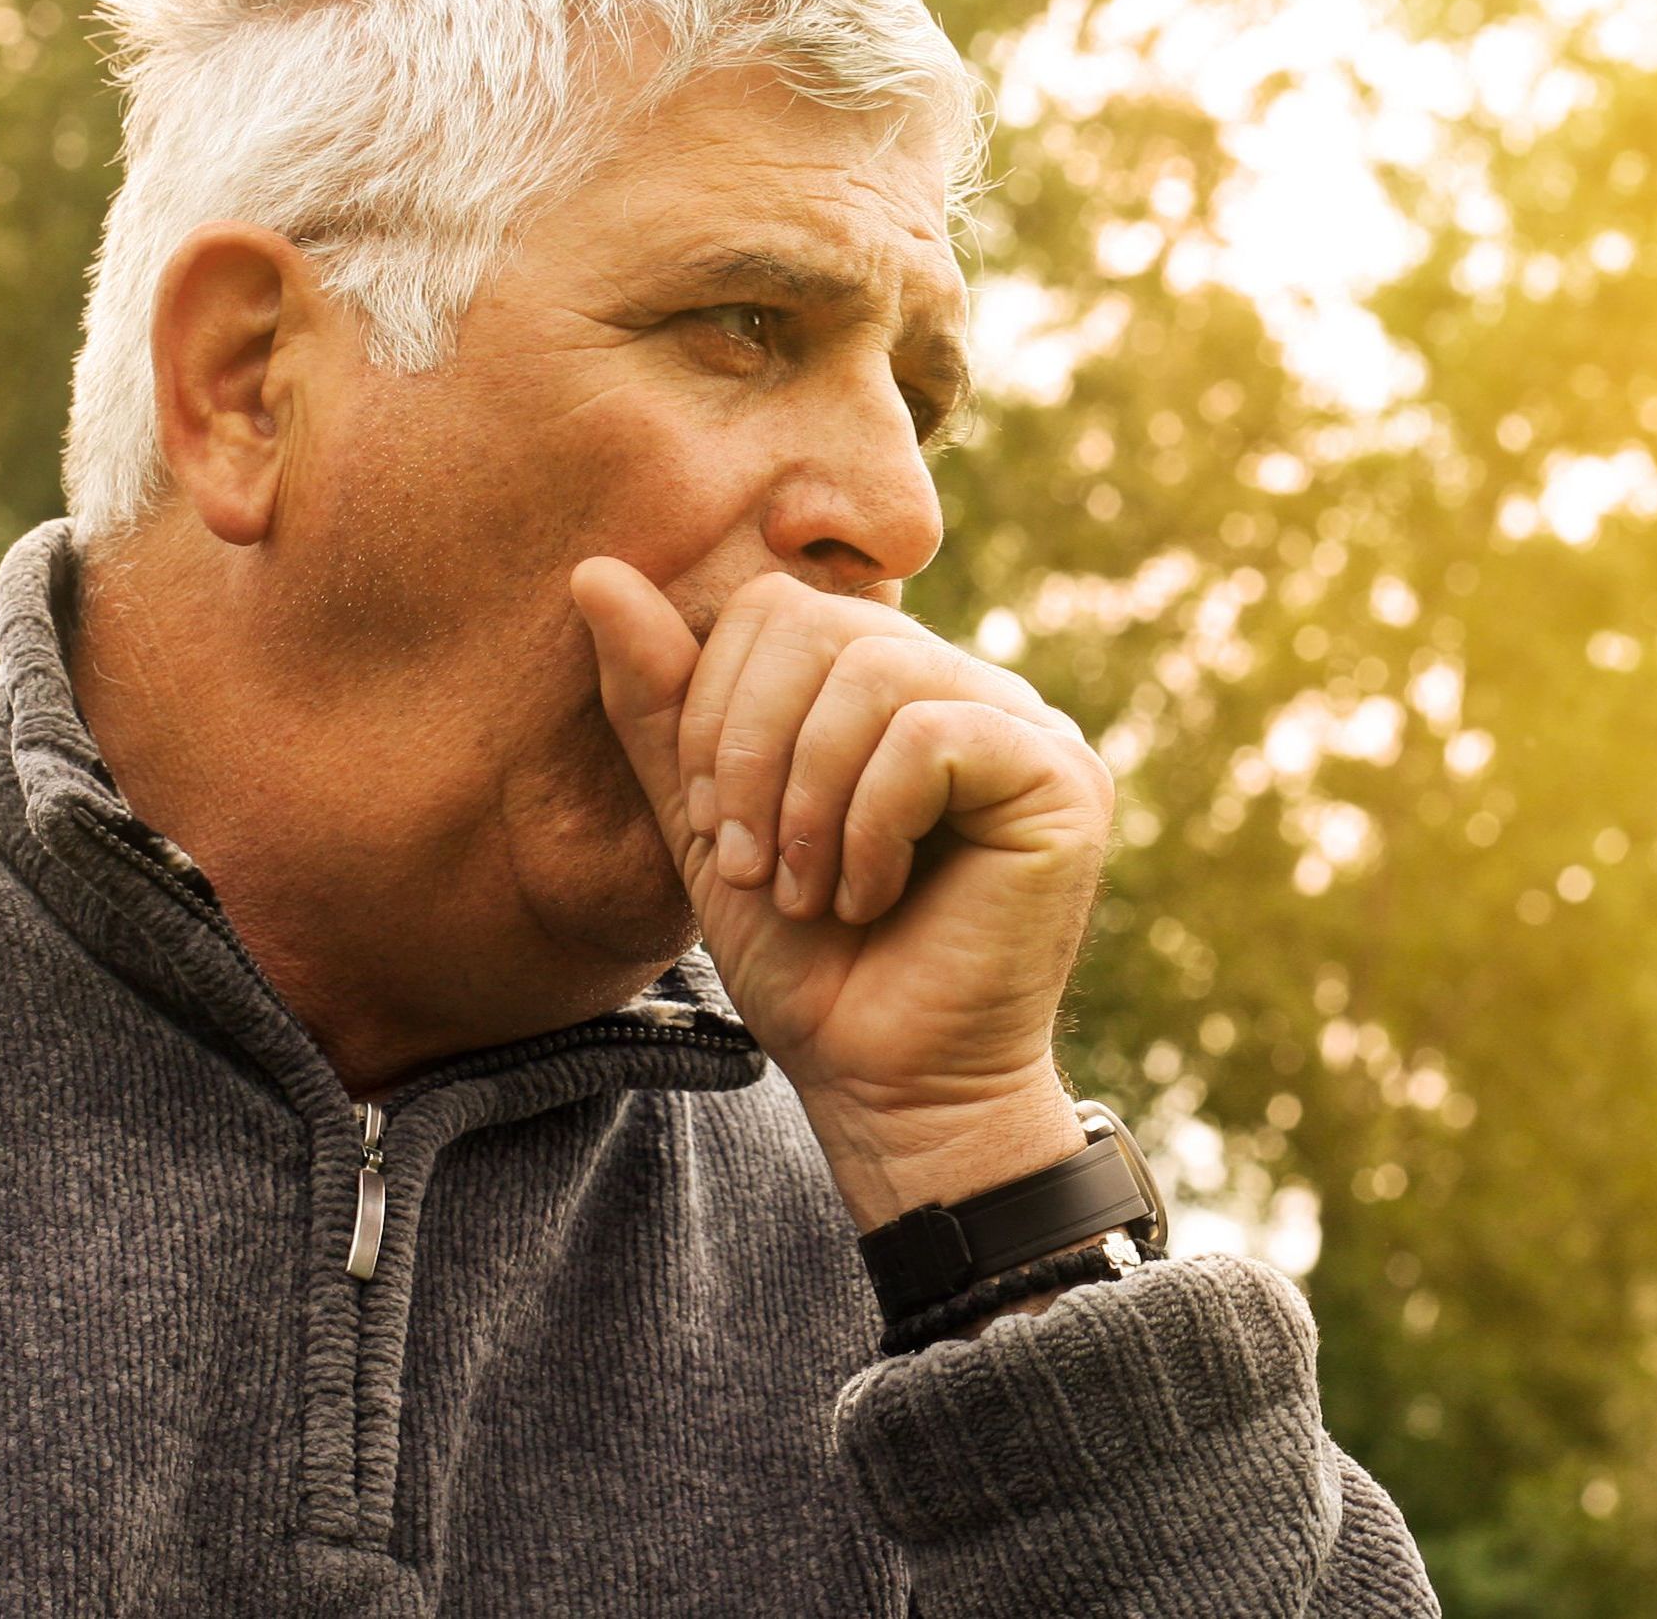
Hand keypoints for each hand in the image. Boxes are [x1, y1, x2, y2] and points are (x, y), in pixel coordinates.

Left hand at [569, 562, 1115, 1228]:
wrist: (884, 1088)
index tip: (710, 824)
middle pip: (822, 625)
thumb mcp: (706, 822)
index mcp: (886, 684)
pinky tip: (870, 897)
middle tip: (752, 866)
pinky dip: (870, 824)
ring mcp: (1024, 723)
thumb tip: (593, 568)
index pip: (779, 607)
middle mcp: (964, 685)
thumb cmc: (805, 964)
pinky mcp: (1063, 776)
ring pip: (876, 672)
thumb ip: (660, 702)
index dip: (716, 704)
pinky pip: (933, 734)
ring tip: (809, 891)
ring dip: (809, 798)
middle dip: (752, 751)